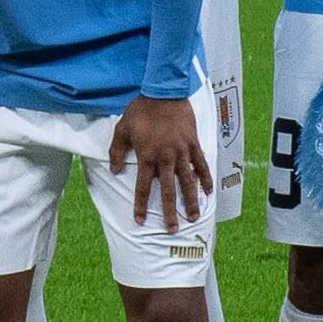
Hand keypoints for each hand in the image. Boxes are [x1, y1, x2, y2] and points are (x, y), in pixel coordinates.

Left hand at [104, 93, 211, 232]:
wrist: (163, 92)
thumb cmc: (141, 110)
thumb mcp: (122, 129)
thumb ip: (117, 151)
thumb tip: (114, 171)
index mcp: (147, 157)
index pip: (143, 187)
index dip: (141, 205)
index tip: (139, 220)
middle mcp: (166, 158)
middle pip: (168, 190)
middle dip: (170, 212)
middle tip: (172, 229)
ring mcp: (182, 152)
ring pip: (188, 181)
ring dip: (191, 201)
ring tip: (194, 216)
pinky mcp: (193, 144)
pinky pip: (201, 165)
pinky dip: (205, 178)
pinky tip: (208, 191)